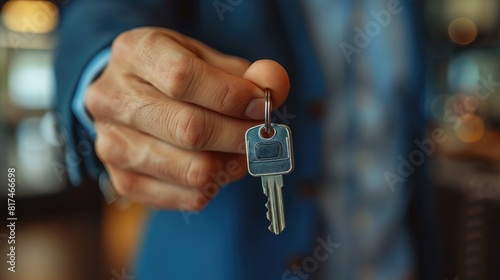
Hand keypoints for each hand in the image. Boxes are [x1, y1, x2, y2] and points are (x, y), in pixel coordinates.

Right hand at [85, 27, 289, 209]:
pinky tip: (219, 167)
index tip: (261, 104)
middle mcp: (112, 99)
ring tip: (243, 152)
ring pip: (192, 170)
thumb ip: (243, 72)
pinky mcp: (124, 180)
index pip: (183, 79)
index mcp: (134, 53)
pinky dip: (216, 187)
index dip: (232, 96)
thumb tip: (275, 85)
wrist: (130, 95)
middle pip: (189, 129)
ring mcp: (112, 144)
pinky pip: (186, 197)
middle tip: (262, 135)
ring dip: (233, 165)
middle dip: (240, 136)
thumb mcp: (205, 57)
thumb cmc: (172, 74)